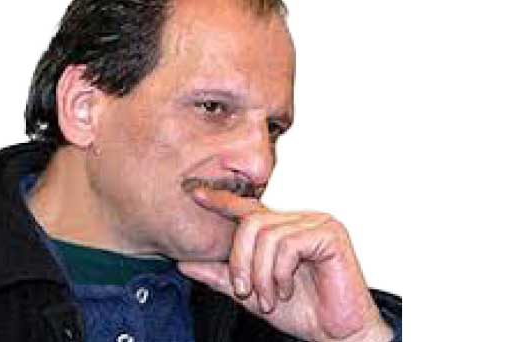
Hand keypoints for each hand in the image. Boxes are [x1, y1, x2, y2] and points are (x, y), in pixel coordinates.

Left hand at [177, 187, 392, 341]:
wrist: (337, 334)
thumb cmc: (304, 312)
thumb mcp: (251, 294)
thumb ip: (221, 276)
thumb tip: (185, 263)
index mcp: (281, 230)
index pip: (247, 208)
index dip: (221, 200)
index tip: (195, 193)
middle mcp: (298, 220)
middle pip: (251, 222)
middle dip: (240, 261)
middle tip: (245, 291)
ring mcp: (316, 223)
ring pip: (267, 235)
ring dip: (261, 274)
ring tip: (269, 299)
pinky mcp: (329, 234)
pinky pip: (289, 245)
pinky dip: (280, 273)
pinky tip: (286, 290)